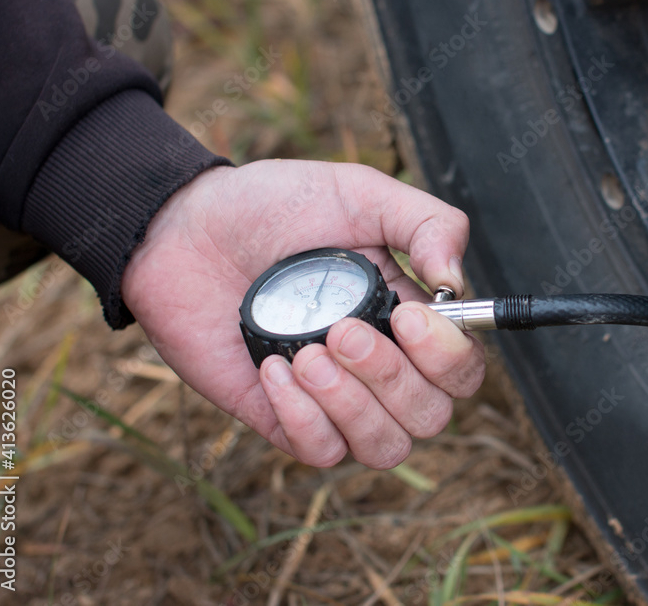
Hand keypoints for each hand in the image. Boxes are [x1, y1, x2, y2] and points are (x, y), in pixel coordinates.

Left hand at [121, 160, 485, 468]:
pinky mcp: (282, 417)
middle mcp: (379, 366)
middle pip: (430, 416)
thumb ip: (428, 223)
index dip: (448, 357)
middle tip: (342, 329)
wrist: (186, 227)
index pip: (461, 370)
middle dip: (392, 378)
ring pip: (384, 447)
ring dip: (353, 404)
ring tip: (307, 353)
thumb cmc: (275, 206)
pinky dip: (303, 418)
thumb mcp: (362, 194)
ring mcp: (332, 397)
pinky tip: (273, 369)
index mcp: (409, 319)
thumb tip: (457, 283)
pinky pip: (321, 453)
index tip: (409, 317)